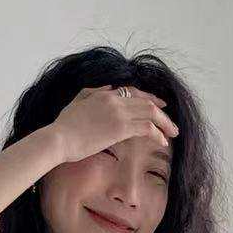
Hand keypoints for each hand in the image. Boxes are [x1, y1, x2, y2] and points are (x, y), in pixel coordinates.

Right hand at [50, 84, 178, 165]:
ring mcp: (118, 113)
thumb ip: (93, 93)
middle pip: (146, 102)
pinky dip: (158, 134)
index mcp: (104, 94)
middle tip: (171, 123)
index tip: (159, 105)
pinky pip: (146, 128)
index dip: (149, 98)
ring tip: (173, 133)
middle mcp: (114, 100)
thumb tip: (107, 89)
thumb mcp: (77, 102)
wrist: (59, 139)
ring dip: (164, 123)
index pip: (133, 92)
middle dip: (162, 112)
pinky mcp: (120, 129)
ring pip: (150, 113)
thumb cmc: (64, 127)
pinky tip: (163, 142)